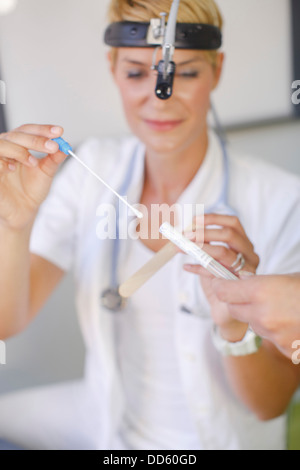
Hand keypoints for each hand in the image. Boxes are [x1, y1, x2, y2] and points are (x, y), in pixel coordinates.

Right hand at [0, 124, 66, 229]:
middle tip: (53, 146)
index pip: (28, 130)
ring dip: (20, 150)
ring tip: (34, 162)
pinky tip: (13, 168)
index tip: (59, 132)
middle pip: (16, 135)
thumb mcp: (46, 172)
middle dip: (36, 140)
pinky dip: (2, 162)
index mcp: (18, 144)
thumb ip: (54, 159)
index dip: (43, 129)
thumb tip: (65, 146)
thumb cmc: (31, 189)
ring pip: (2, 144)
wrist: (23, 210)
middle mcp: (5, 148)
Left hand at [184, 214, 259, 341]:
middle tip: (185, 235)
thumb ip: (204, 244)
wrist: (226, 310)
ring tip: (181, 248)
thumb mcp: (211, 258)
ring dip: (199, 249)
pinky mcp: (238, 285)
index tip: (193, 220)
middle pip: (229, 235)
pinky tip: (186, 267)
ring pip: (223, 253)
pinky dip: (198, 268)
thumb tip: (184, 230)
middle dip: (204, 233)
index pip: (233, 223)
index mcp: (244, 243)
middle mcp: (249, 255)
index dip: (213, 218)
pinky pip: (215, 273)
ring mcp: (246, 270)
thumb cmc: (218, 280)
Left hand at [211, 274, 299, 359]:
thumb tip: (242, 280)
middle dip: (237, 301)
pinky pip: (271, 338)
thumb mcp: (289, 277)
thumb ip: (260, 281)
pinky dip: (277, 331)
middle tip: (250, 295)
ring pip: (253, 324)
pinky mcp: (285, 350)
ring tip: (281, 309)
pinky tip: (291, 322)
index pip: (223, 291)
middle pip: (233, 310)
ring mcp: (273, 335)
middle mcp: (262, 315)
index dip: (219, 286)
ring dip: (259, 317)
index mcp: (261, 291)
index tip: (219, 283)